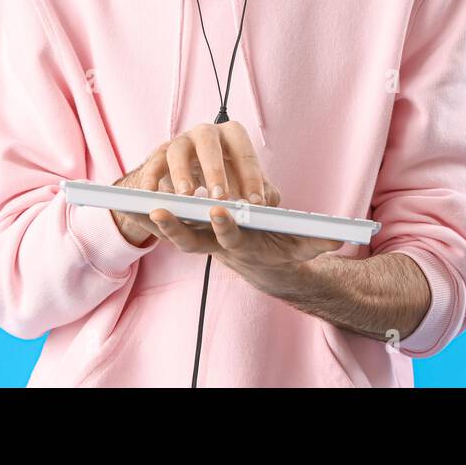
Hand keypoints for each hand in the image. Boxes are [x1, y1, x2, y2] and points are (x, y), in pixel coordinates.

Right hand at [111, 121, 280, 246]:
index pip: (244, 151)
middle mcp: (205, 133)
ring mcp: (180, 142)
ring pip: (177, 150)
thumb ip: (260, 191)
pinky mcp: (159, 155)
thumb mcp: (245, 183)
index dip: (251, 176)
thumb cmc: (226, 178)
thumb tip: (267, 203)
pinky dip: (151, 179)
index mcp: (232, 136)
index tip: (255, 202)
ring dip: (181, 173)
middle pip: (208, 142)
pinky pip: (153, 164)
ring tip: (187, 196)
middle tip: (220, 197)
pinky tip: (152, 196)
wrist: (191, 177)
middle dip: (214, 170)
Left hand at [148, 204, 343, 289]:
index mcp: (242, 245)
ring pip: (170, 234)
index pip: (230, 237)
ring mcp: (198, 242)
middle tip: (161, 211)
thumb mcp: (304, 245)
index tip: (218, 211)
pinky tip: (127, 202)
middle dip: (174, 228)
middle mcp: (214, 246)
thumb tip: (339, 237)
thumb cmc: (282, 247)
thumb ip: (319, 240)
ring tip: (131, 204)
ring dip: (151, 222)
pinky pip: (161, 226)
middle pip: (189, 241)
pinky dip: (144, 217)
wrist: (263, 262)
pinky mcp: (187, 233)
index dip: (224, 227)